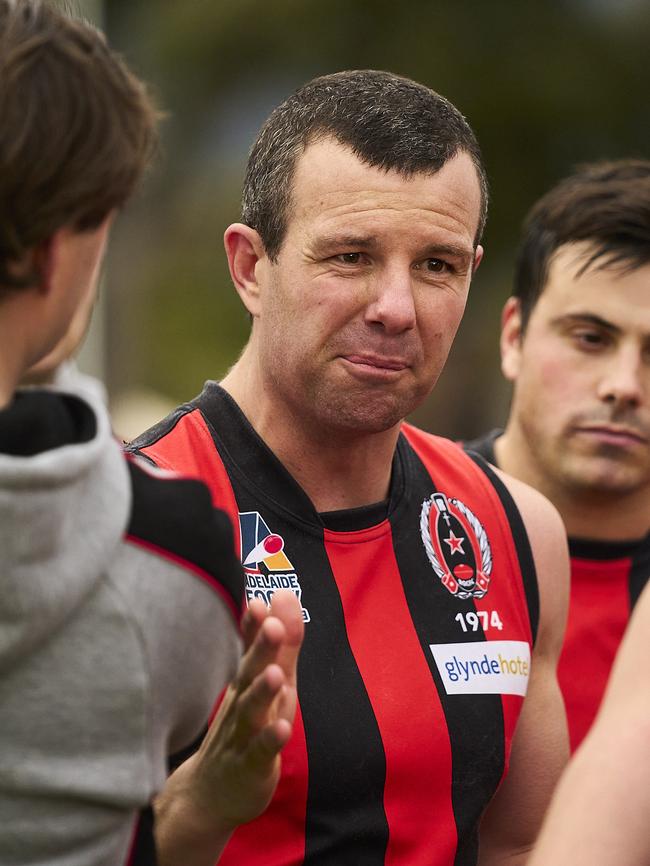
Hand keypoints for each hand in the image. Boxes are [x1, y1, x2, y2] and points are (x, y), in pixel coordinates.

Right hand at [155, 590, 303, 865]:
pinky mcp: (250, 766)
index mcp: (246, 681)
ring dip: (263, 692)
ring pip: (252, 711)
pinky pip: (260, 752)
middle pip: (250, 673)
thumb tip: (286, 596)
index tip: (258, 601)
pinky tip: (283, 728)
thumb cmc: (245, 728)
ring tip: (276, 674)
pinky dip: (271, 740)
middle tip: (271, 625)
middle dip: (261, 649)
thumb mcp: (269, 683)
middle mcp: (241, 702)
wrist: (208, 794)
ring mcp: (243, 734)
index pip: (249, 648)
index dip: (253, 627)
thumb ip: (282, 643)